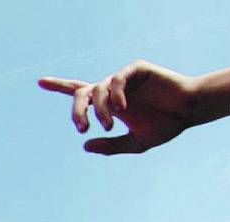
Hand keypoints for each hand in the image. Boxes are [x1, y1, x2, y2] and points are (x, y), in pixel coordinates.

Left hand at [38, 59, 199, 154]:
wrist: (190, 112)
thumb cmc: (165, 126)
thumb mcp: (135, 142)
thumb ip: (110, 145)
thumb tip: (85, 145)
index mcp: (108, 104)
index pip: (79, 92)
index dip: (59, 86)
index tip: (40, 81)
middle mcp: (112, 89)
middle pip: (82, 93)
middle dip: (77, 110)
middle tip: (81, 127)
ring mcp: (123, 78)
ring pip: (98, 89)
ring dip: (100, 109)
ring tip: (110, 124)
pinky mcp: (136, 69)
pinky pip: (117, 79)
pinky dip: (115, 94)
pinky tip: (121, 108)